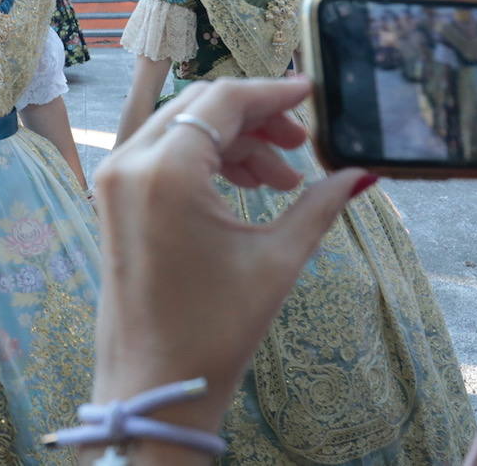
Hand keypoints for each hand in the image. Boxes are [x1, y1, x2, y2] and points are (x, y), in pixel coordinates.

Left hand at [90, 77, 369, 432]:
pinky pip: (164, 154)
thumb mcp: (275, 261)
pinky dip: (206, 159)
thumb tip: (363, 173)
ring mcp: (115, 180)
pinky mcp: (113, 199)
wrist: (153, 386)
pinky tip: (250, 186)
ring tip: (284, 179)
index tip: (310, 92)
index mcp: (165, 171)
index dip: (272, 91)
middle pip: (200, 107)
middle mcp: (129, 163)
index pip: (224, 101)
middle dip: (256, 117)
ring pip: (182, 128)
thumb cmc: (213, 330)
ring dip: (235, 141)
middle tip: (302, 142)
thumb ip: (319, 205)